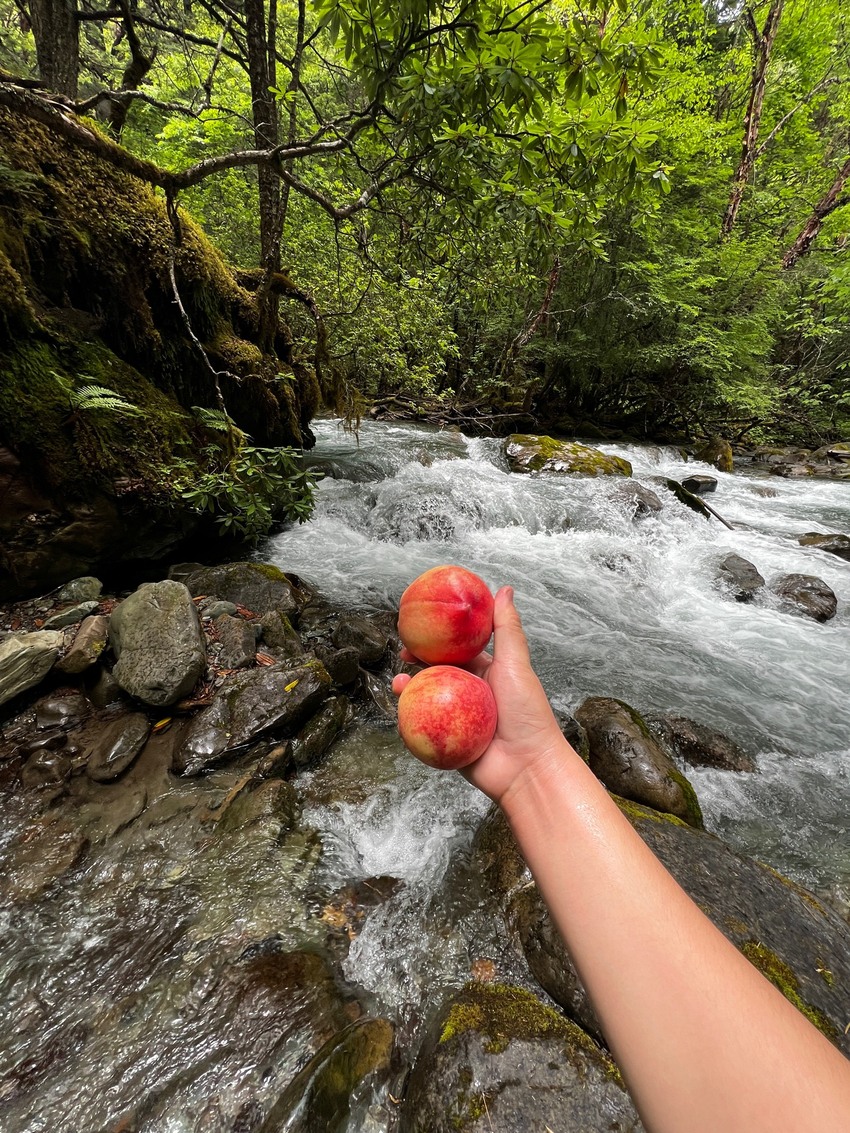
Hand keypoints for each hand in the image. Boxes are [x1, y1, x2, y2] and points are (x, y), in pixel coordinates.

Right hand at [392, 586, 574, 802]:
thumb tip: (504, 590)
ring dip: (410, 688)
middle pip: (437, 672)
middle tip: (402, 650)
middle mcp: (470, 694)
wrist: (527, 767)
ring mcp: (457, 718)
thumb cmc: (528, 714)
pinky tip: (401, 706)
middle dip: (417, 661)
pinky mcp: (447, 741)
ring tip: (399, 681)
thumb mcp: (516, 664)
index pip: (458, 649)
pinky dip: (408, 716)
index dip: (439, 637)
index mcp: (487, 673)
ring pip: (426, 698)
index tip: (422, 625)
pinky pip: (422, 726)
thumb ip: (507, 628)